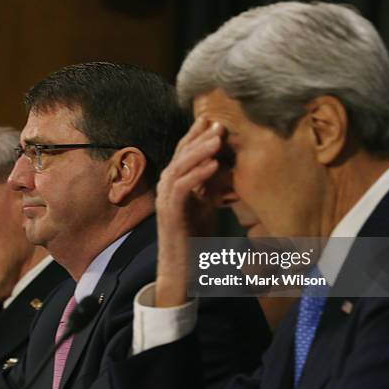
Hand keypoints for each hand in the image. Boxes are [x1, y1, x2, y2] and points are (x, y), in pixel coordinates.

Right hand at [155, 118, 227, 306]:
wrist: (182, 268)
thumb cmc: (194, 237)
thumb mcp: (205, 204)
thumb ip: (208, 184)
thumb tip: (222, 163)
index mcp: (174, 184)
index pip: (184, 153)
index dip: (197, 135)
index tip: (214, 120)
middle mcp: (166, 188)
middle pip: (179, 155)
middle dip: (198, 137)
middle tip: (217, 122)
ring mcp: (166, 200)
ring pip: (179, 168)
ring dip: (199, 152)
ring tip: (217, 138)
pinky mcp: (170, 213)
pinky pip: (182, 188)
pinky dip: (197, 174)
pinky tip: (213, 165)